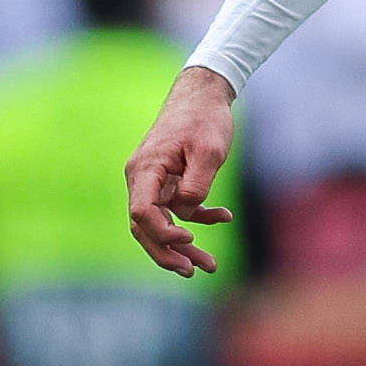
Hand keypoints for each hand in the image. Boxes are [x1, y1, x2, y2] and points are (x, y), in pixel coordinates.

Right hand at [124, 64, 239, 274]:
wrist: (204, 93)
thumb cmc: (205, 118)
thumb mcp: (209, 152)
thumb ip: (196, 185)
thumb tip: (186, 213)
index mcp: (145, 170)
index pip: (141, 213)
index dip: (162, 234)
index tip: (190, 241)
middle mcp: (142, 178)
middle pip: (145, 227)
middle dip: (168, 253)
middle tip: (194, 272)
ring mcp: (153, 181)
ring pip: (161, 223)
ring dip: (182, 246)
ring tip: (209, 266)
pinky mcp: (168, 181)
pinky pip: (177, 210)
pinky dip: (197, 219)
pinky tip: (223, 217)